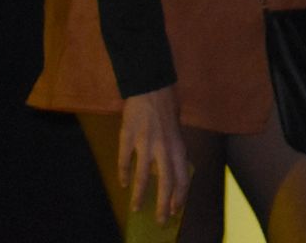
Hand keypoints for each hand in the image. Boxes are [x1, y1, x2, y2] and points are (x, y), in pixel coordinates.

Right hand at [119, 85, 188, 221]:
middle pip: (166, 181)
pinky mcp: (128, 136)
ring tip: (136, 208)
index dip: (180, 195)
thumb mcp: (176, 129)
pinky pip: (125, 159)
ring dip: (140, 194)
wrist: (151, 85)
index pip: (182, 176)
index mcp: (178, 144)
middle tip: (160, 220)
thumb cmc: (166, 106)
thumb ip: (174, 150)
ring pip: (143, 175)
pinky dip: (124, 173)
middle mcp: (164, 146)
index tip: (176, 210)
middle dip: (164, 204)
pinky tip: (123, 183)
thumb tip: (174, 170)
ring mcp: (145, 142)